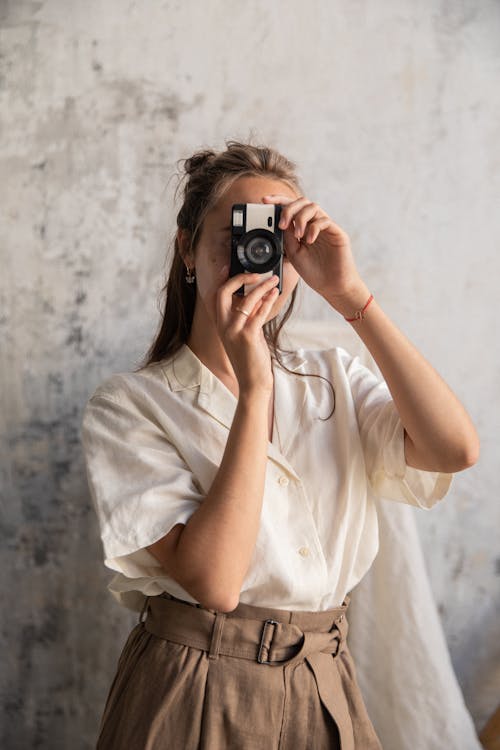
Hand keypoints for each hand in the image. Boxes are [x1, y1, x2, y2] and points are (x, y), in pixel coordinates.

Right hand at [215, 267, 279, 394]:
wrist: (253, 381)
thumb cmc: (250, 358)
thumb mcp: (243, 334)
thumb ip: (246, 317)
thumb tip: (256, 296)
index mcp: (221, 324)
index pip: (216, 296)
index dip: (222, 279)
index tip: (230, 267)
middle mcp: (223, 326)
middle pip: (223, 292)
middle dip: (239, 278)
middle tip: (256, 272)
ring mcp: (234, 331)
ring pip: (246, 300)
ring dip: (261, 287)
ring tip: (274, 280)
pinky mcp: (248, 336)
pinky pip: (259, 312)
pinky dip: (268, 300)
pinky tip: (275, 294)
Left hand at [262, 194, 368, 311]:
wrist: (332, 287)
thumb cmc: (314, 272)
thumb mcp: (293, 253)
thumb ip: (287, 237)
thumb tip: (280, 221)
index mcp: (302, 228)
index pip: (291, 208)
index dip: (278, 200)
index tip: (264, 200)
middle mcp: (314, 225)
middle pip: (302, 202)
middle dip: (289, 208)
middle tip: (282, 224)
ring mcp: (326, 228)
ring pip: (313, 207)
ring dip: (300, 218)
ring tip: (298, 235)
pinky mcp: (337, 233)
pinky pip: (325, 221)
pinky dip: (314, 228)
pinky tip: (310, 240)